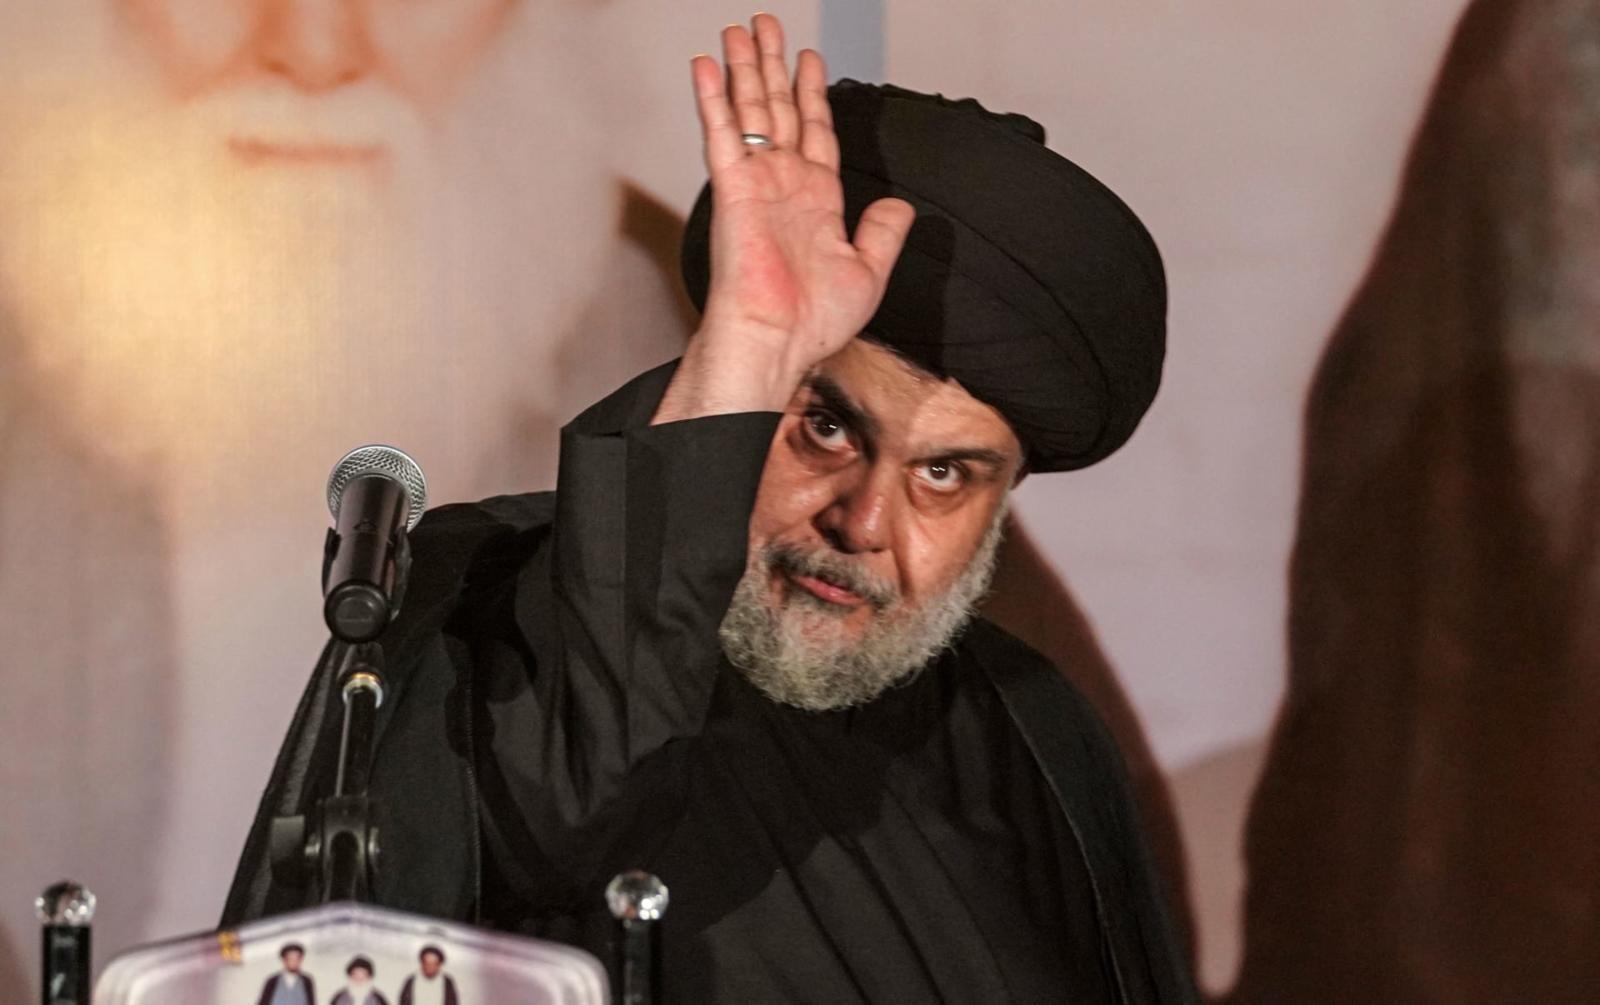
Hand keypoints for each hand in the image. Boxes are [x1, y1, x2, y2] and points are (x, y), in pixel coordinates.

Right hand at [653, 14, 914, 423]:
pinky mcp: (732, 187)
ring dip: (745, 67)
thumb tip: (900, 204)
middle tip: (766, 26)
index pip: (814, 130)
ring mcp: (756, 182)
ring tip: (740, 29)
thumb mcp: (870, 270)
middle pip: (779, 108)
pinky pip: (722, 131)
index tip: (808, 61)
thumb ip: (883, 232)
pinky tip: (708, 65)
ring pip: (751, 109)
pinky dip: (714, 96)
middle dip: (772, 65)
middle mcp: (784, 184)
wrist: (779, 338)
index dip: (812, 93)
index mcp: (816, 200)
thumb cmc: (814, 320)